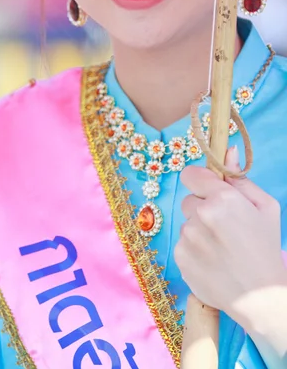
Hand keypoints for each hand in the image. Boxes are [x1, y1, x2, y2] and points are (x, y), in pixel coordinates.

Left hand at [174, 146, 286, 329]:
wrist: (259, 296)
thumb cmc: (266, 248)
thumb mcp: (265, 208)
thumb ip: (241, 178)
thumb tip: (226, 150)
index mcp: (222, 199)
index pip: (191, 174)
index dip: (199, 180)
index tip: (207, 189)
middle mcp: (200, 215)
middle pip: (189, 200)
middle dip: (202, 208)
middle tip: (224, 226)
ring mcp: (187, 238)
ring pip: (186, 224)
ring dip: (198, 231)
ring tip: (221, 248)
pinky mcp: (180, 257)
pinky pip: (182, 244)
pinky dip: (194, 250)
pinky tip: (213, 261)